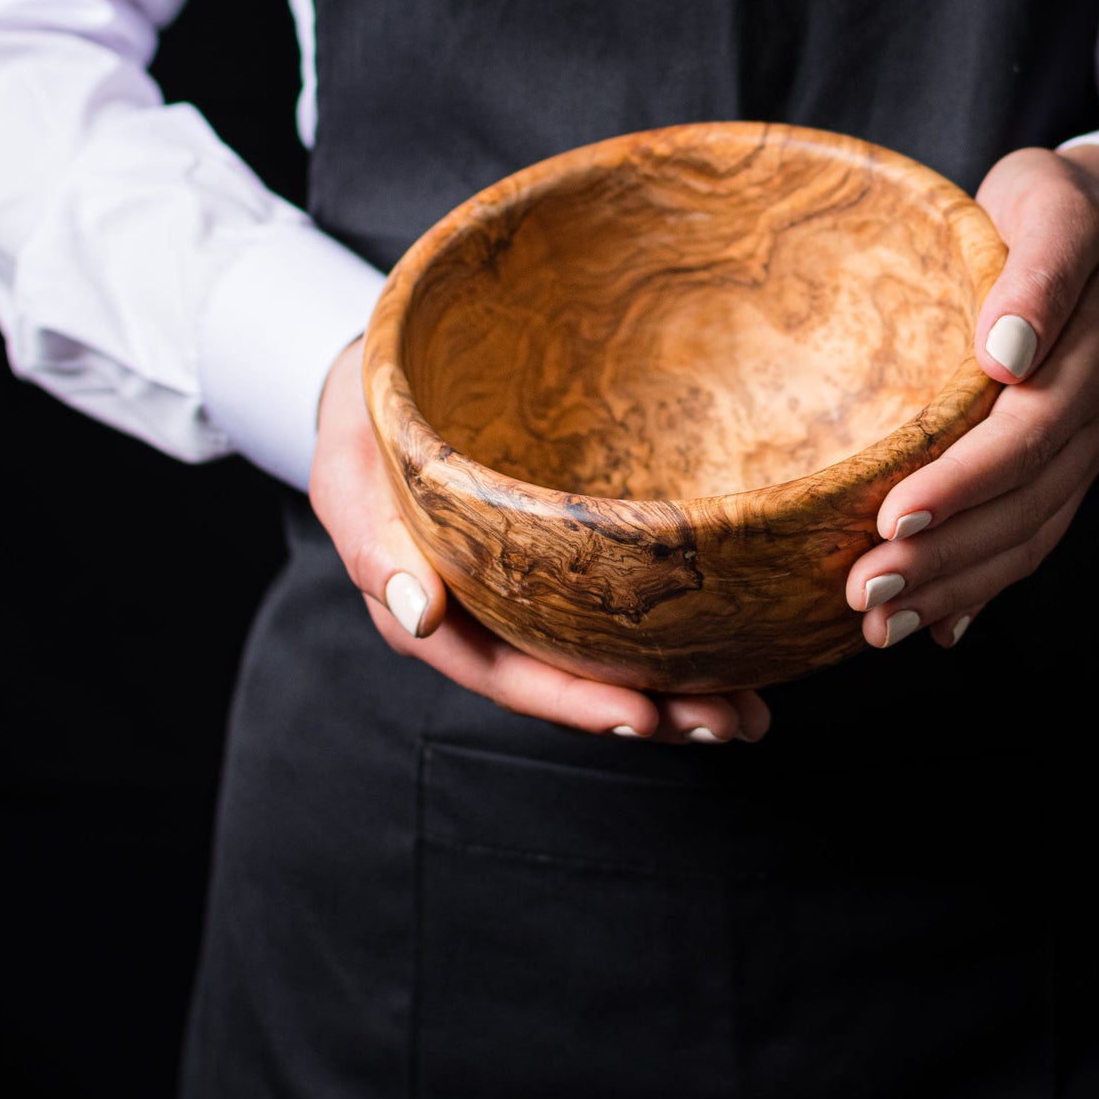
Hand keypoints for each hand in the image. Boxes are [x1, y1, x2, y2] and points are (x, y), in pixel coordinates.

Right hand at [309, 339, 771, 743]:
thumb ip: (371, 538)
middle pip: (567, 683)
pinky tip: (736, 654)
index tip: (640, 716)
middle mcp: (485, 619)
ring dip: (674, 692)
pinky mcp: (565, 562)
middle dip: (648, 711)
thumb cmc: (371, 417)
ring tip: (748, 713)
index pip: (503, 673)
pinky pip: (617, 611)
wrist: (393, 375)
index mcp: (431, 612)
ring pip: (600, 660)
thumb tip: (415, 612)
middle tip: (728, 724)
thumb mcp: (349, 468)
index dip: (570, 701)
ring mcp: (528, 595)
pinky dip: (674, 638)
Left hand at [845, 144, 1098, 647]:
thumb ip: (1040, 271)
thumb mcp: (1051, 205)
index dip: (964, 482)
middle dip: (944, 556)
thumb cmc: (1051, 208)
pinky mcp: (1060, 470)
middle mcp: (1093, 416)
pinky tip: (934, 627)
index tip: (892, 515)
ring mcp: (1081, 451)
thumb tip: (1008, 353)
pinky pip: (1028, 539)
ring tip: (878, 625)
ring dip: (954, 587)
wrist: (1096, 224)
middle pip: (1024, 504)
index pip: (1027, 434)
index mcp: (1090, 356)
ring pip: (1026, 537)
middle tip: (863, 593)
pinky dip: (981, 589)